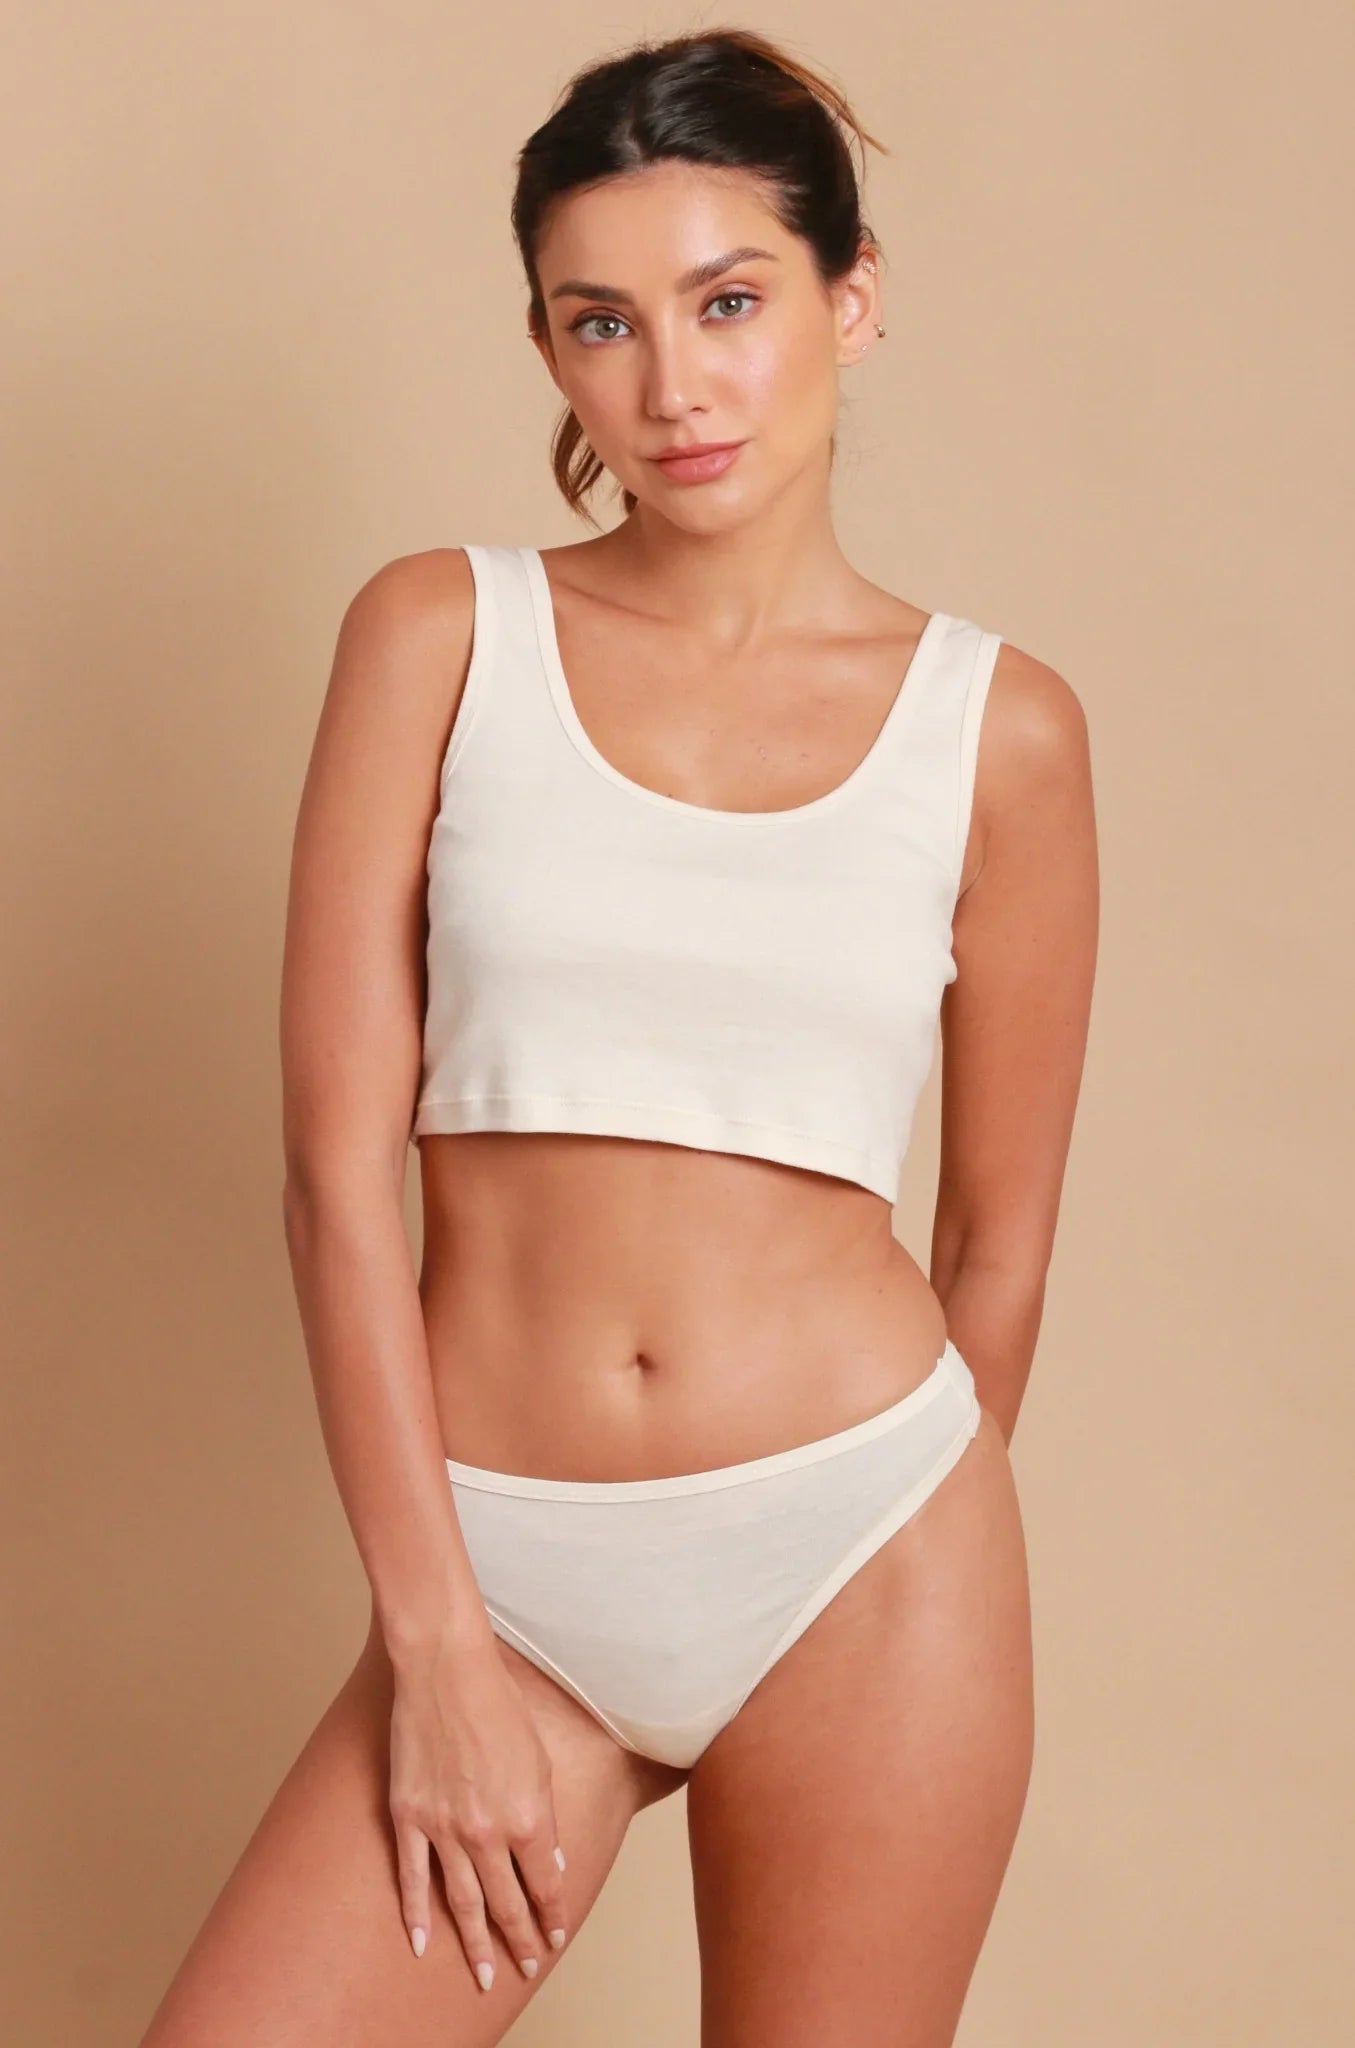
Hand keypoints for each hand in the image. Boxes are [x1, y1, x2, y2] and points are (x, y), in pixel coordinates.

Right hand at [388, 1626, 568, 1990]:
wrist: (446, 1669)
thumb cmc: (500, 1704)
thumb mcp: (540, 1760)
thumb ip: (544, 1816)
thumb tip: (550, 1861)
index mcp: (527, 1816)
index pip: (545, 1885)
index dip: (551, 1916)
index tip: (554, 1938)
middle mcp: (486, 1832)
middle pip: (506, 1904)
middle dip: (520, 1940)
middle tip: (526, 1966)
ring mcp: (443, 1828)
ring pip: (463, 1902)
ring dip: (476, 1944)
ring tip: (485, 1975)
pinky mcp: (408, 1816)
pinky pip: (412, 1877)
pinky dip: (415, 1915)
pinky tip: (422, 1944)